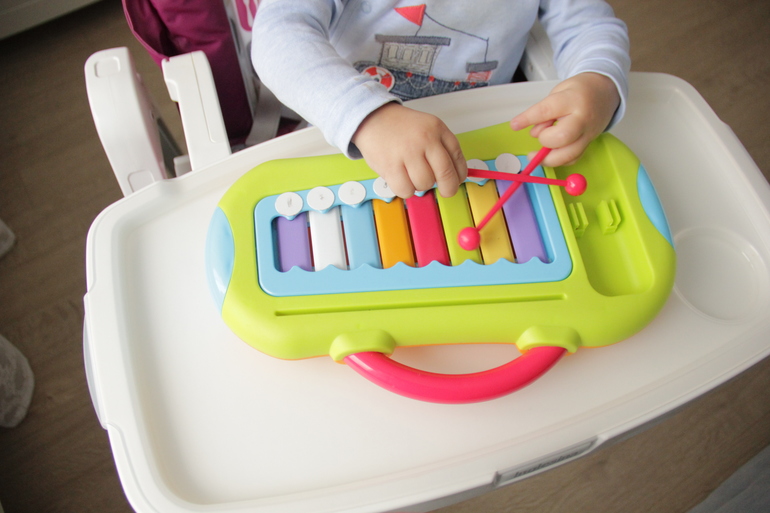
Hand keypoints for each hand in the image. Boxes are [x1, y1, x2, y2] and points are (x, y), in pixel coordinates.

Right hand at [352, 103, 467, 197]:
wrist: (372, 119)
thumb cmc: (401, 127)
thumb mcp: (428, 127)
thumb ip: (442, 147)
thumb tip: (454, 175)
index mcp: (437, 129)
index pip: (457, 158)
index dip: (460, 175)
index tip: (457, 180)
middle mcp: (424, 140)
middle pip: (445, 174)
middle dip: (448, 188)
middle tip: (445, 191)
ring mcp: (407, 153)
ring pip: (425, 184)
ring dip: (421, 185)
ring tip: (413, 175)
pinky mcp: (390, 167)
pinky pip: (406, 190)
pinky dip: (406, 190)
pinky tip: (402, 179)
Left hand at [510, 72, 620, 166]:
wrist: (605, 92)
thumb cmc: (578, 91)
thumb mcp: (558, 92)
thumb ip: (545, 110)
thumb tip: (534, 132)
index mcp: (572, 100)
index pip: (546, 110)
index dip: (528, 119)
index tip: (514, 125)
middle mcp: (582, 118)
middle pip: (562, 137)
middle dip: (545, 140)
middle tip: (539, 137)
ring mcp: (588, 134)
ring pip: (569, 154)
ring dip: (548, 158)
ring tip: (536, 155)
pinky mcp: (589, 144)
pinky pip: (573, 159)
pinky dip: (559, 161)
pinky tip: (550, 155)